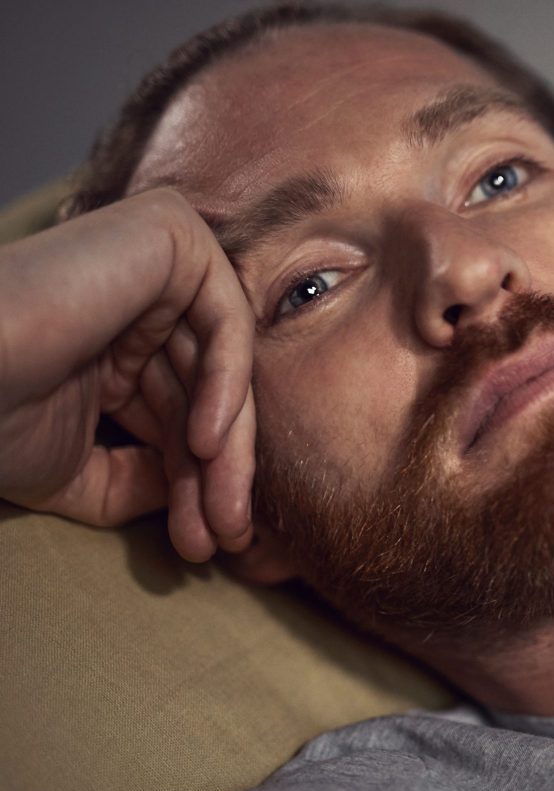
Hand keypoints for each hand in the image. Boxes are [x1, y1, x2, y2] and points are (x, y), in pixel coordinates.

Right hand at [0, 188, 254, 560]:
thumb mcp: (78, 467)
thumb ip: (143, 481)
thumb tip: (207, 502)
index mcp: (118, 340)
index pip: (182, 412)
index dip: (197, 482)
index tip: (209, 546)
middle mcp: (141, 296)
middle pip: (206, 394)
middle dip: (219, 475)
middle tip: (227, 539)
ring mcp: (158, 260)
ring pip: (224, 367)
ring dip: (228, 452)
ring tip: (221, 517)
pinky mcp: (170, 234)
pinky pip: (226, 320)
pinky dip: (226, 385)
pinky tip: (205, 444)